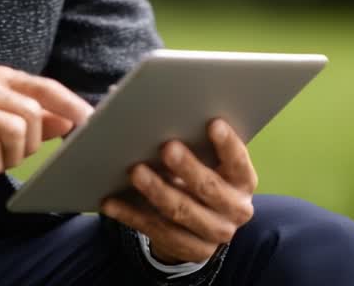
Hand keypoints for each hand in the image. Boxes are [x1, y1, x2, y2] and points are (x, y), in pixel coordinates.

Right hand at [0, 65, 93, 199]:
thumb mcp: (3, 131)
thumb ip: (36, 122)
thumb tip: (71, 120)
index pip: (44, 87)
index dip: (70, 104)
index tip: (92, 121)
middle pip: (33, 114)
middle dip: (27, 144)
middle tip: (4, 154)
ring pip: (17, 133)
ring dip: (7, 157)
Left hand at [101, 119, 257, 263]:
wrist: (201, 225)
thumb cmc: (198, 176)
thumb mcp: (205, 159)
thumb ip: (191, 136)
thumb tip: (142, 103)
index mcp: (243, 180)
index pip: (238, 160)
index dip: (227, 143)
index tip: (212, 123)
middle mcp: (236, 209)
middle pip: (209, 188)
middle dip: (188, 167)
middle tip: (167, 147)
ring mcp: (214, 234)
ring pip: (182, 212)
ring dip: (157, 191)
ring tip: (135, 171)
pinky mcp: (190, 250)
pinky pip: (156, 231)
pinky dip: (130, 214)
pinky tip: (110, 201)